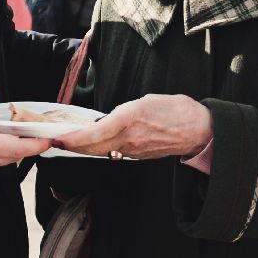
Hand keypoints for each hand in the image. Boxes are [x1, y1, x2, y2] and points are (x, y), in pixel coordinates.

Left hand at [51, 94, 212, 160]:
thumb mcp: (147, 101)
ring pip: (102, 151)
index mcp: (130, 119)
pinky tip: (96, 143)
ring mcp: (135, 150)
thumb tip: (109, 121)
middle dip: (73, 146)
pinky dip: (102, 148)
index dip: (74, 139)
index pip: (94, 134)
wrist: (199, 130)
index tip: (59, 139)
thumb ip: (125, 112)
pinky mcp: (140, 155)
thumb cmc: (177, 110)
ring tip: (71, 142)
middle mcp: (129, 138)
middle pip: (93, 147)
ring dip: (86, 148)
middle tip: (57, 142)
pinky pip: (115, 152)